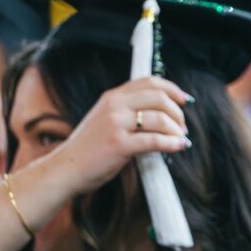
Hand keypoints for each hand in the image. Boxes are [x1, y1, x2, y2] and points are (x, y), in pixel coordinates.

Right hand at [40, 76, 192, 205]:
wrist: (66, 168)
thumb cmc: (89, 148)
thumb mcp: (106, 120)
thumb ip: (128, 112)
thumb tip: (162, 115)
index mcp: (113, 96)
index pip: (149, 82)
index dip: (172, 89)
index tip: (185, 100)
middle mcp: (114, 105)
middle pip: (159, 97)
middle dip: (177, 112)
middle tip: (183, 126)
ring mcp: (116, 123)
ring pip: (159, 118)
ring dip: (176, 129)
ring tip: (180, 138)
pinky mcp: (118, 144)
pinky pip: (154, 140)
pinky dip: (171, 143)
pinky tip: (178, 146)